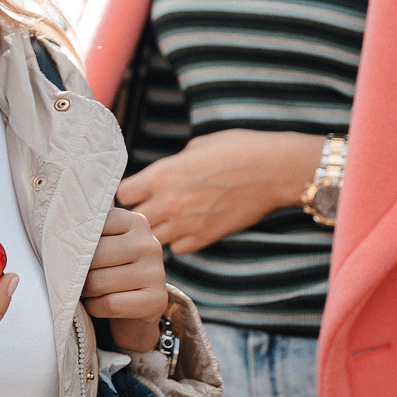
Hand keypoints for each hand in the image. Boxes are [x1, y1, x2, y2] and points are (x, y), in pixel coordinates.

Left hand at [83, 207, 167, 352]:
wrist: (133, 310)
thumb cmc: (107, 270)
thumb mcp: (100, 245)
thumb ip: (85, 233)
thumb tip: (56, 231)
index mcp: (134, 222)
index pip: (92, 225)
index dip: (73, 243)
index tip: (70, 251)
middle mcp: (149, 244)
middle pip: (93, 256)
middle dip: (77, 272)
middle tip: (77, 278)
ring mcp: (156, 273)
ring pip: (98, 282)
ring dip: (85, 292)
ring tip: (90, 291)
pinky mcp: (156, 300)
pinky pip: (110, 304)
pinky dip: (96, 308)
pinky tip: (100, 304)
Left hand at [114, 129, 322, 255]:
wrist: (274, 169)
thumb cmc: (237, 149)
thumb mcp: (195, 148)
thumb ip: (171, 166)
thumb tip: (161, 178)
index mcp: (161, 174)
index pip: (122, 194)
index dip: (129, 192)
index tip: (138, 190)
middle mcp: (168, 202)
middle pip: (133, 219)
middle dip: (140, 212)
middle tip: (153, 205)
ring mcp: (186, 223)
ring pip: (153, 237)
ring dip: (158, 228)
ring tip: (171, 217)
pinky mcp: (205, 237)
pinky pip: (177, 248)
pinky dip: (179, 241)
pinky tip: (188, 227)